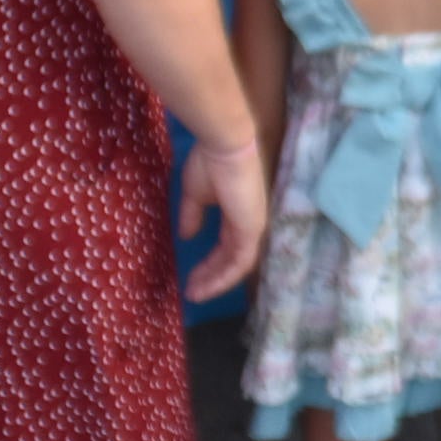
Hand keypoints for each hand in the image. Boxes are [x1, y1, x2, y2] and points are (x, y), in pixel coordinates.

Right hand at [178, 137, 269, 302]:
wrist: (224, 146)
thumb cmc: (210, 163)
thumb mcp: (195, 194)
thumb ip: (193, 216)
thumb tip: (187, 235)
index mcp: (237, 214)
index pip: (226, 247)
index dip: (209, 264)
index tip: (190, 278)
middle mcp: (249, 223)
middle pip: (231, 259)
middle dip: (211, 277)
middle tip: (191, 291)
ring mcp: (253, 227)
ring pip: (236, 265)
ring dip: (216, 281)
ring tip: (195, 294)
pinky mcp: (253, 229)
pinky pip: (241, 262)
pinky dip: (224, 277)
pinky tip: (206, 286)